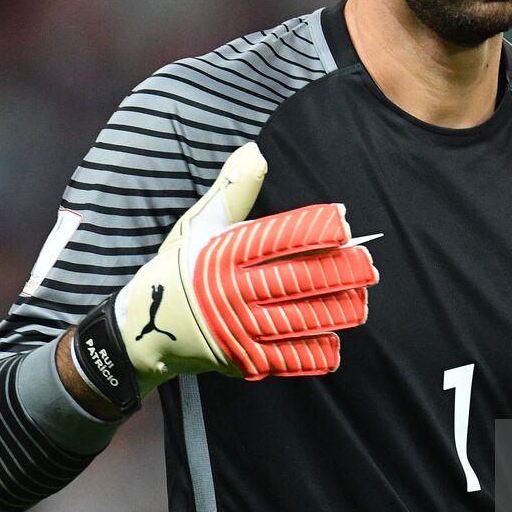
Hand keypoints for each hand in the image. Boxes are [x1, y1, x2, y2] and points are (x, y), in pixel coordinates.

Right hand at [72, 142, 378, 413]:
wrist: (142, 330)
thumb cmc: (179, 268)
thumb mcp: (198, 226)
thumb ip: (232, 191)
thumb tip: (256, 150)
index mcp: (222, 255)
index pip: (277, 238)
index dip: (314, 228)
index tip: (342, 220)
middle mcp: (231, 292)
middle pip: (297, 280)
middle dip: (339, 272)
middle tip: (369, 264)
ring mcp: (237, 330)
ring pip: (299, 321)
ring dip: (336, 312)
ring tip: (361, 300)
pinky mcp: (242, 360)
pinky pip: (286, 359)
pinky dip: (314, 353)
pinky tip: (336, 340)